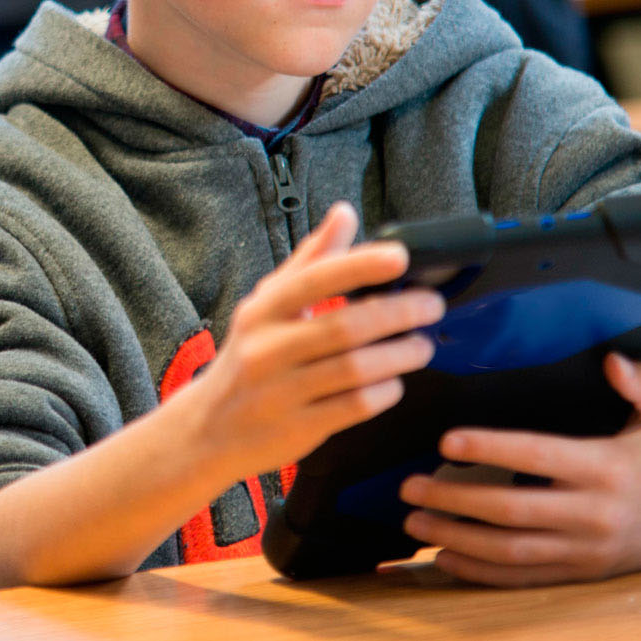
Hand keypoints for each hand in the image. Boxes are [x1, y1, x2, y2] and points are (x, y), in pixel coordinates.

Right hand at [193, 203, 442, 481]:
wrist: (209, 427)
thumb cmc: (250, 357)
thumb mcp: (267, 305)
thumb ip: (311, 261)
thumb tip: (345, 212)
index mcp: (263, 310)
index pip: (315, 279)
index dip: (360, 266)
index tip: (400, 258)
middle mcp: (268, 348)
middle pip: (344, 326)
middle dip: (398, 313)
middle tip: (431, 306)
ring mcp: (282, 391)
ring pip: (355, 369)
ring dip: (399, 355)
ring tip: (421, 345)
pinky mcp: (298, 428)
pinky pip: (353, 407)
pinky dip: (383, 392)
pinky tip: (394, 382)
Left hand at [399, 353, 640, 584]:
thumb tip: (611, 359)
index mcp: (608, 469)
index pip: (538, 457)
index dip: (490, 449)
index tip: (445, 441)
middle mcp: (595, 515)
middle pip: (513, 511)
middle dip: (455, 500)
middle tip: (408, 485)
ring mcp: (586, 550)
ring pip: (510, 550)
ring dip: (456, 537)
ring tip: (413, 519)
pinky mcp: (579, 572)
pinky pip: (522, 577)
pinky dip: (480, 571)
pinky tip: (443, 556)